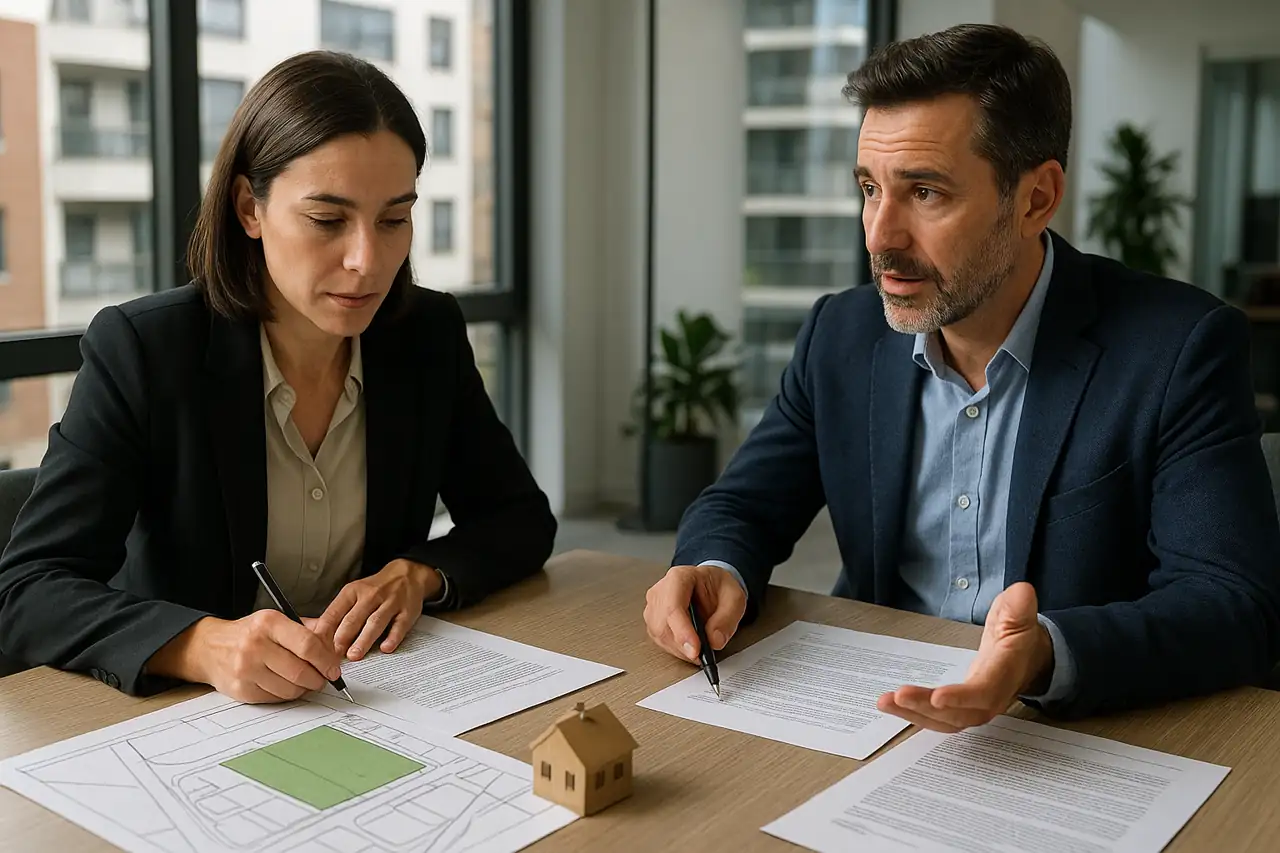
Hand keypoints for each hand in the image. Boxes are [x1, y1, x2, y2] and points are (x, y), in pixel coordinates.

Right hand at [147, 613, 344, 703]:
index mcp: (269, 623)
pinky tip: (283, 684)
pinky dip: (285, 695)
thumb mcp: (276, 620)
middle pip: (300, 672)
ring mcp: (246, 669)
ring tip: (303, 681)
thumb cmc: (250, 634)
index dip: (326, 661)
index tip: (333, 669)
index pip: (307, 645)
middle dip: (318, 679)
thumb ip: (308, 630)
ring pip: (290, 690)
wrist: (210, 648)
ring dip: (303, 689)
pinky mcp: (240, 690)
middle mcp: (255, 645)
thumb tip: (334, 649)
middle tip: (322, 679)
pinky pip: (275, 699)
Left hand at [313, 559, 440, 661]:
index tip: (318, 646)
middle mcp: (371, 595)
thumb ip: (336, 613)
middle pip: (354, 618)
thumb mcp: (354, 593)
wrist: (407, 574)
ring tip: (354, 655)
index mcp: (353, 591)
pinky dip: (392, 637)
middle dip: (343, 637)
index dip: (325, 630)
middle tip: (335, 655)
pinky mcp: (407, 611)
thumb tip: (312, 630)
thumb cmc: (376, 589)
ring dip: (363, 640)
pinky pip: (399, 625)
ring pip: (375, 622)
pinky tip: (385, 648)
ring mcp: (391, 603)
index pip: (335, 611)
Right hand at [643, 564, 746, 662]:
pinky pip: (659, 640)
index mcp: (680, 577)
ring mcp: (654, 605)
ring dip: (680, 649)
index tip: (695, 649)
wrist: (712, 585)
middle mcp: (662, 590)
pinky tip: (690, 647)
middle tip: (702, 655)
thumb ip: (727, 619)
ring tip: (700, 650)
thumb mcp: (734, 599)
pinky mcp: (654, 620)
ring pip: (659, 635)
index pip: (673, 606)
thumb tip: (714, 641)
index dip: (682, 631)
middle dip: (682, 644)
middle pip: (662, 624)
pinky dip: (676, 649)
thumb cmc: (719, 587)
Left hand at [876, 582, 1052, 732]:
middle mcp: (990, 697)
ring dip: (914, 714)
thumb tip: (1021, 592)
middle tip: (898, 696)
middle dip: (927, 707)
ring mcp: (975, 707)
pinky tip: (891, 706)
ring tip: (885, 702)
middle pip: (960, 713)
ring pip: (945, 720)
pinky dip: (914, 715)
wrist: (1029, 657)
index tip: (937, 697)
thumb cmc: (1020, 634)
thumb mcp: (1020, 615)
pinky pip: (938, 718)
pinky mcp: (961, 708)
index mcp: (1004, 674)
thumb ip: (1018, 606)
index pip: (984, 692)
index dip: (962, 697)